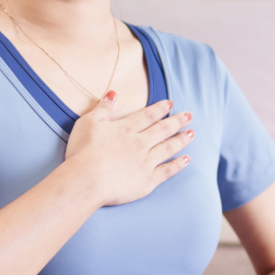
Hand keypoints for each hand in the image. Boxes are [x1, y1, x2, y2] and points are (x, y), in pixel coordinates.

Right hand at [65, 93, 192, 206]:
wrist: (86, 180)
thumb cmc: (83, 151)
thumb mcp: (89, 122)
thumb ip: (103, 108)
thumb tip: (113, 93)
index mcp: (126, 129)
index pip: (147, 115)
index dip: (160, 108)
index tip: (170, 103)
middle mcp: (140, 143)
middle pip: (162, 129)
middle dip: (177, 121)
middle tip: (189, 115)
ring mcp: (146, 162)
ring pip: (168, 148)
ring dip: (181, 140)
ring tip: (192, 134)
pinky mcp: (147, 181)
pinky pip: (167, 171)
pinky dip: (177, 165)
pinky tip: (186, 160)